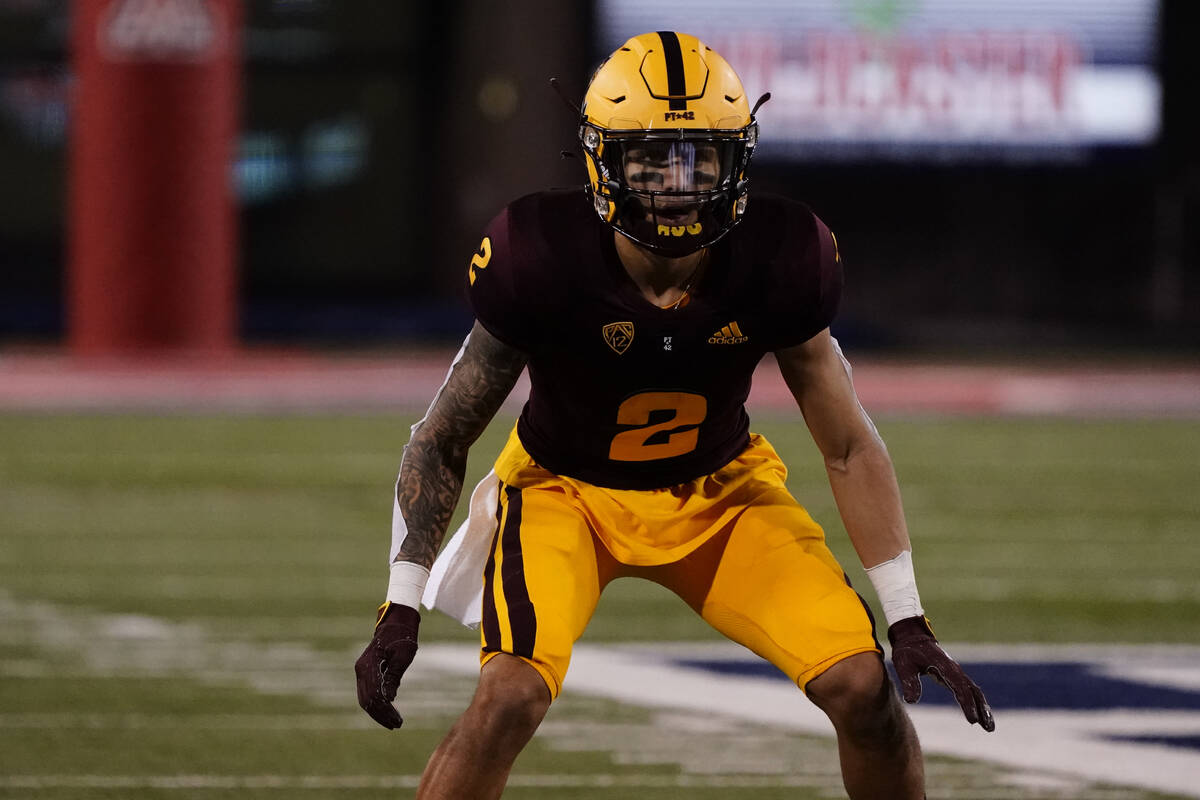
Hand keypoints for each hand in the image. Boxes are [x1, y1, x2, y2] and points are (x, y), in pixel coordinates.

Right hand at [354, 602, 419, 728]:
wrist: (395, 623)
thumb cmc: (402, 638)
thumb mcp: (402, 657)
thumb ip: (394, 677)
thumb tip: (389, 699)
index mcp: (369, 665)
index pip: (375, 695)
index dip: (385, 711)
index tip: (398, 721)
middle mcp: (361, 669)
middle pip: (367, 700)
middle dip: (381, 715)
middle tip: (396, 725)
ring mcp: (361, 671)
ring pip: (364, 699)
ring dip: (378, 712)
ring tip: (393, 722)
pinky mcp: (364, 671)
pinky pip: (367, 692)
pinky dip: (376, 703)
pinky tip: (388, 710)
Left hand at [888, 616, 994, 731]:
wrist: (912, 638)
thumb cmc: (907, 652)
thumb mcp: (904, 666)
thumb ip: (909, 683)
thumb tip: (911, 701)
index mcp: (944, 667)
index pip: (960, 688)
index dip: (967, 704)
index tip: (972, 720)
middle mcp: (954, 670)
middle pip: (972, 691)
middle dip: (981, 709)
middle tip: (988, 728)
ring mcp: (956, 672)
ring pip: (974, 691)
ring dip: (983, 707)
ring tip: (989, 727)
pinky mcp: (954, 675)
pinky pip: (969, 690)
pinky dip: (976, 702)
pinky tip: (979, 714)